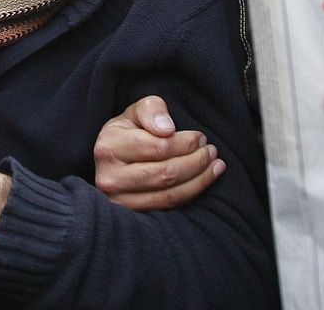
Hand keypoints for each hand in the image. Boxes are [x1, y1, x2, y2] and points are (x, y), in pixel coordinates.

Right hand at [94, 96, 224, 210]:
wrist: (114, 159)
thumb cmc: (128, 132)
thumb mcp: (136, 112)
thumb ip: (151, 110)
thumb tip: (167, 129)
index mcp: (108, 147)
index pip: (157, 147)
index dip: (185, 143)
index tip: (200, 137)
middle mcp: (110, 177)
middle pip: (166, 173)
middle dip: (196, 161)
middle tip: (211, 150)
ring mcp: (120, 201)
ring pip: (170, 194)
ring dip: (200, 179)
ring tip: (214, 164)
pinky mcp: (133, 214)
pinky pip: (170, 207)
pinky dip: (192, 193)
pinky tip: (204, 179)